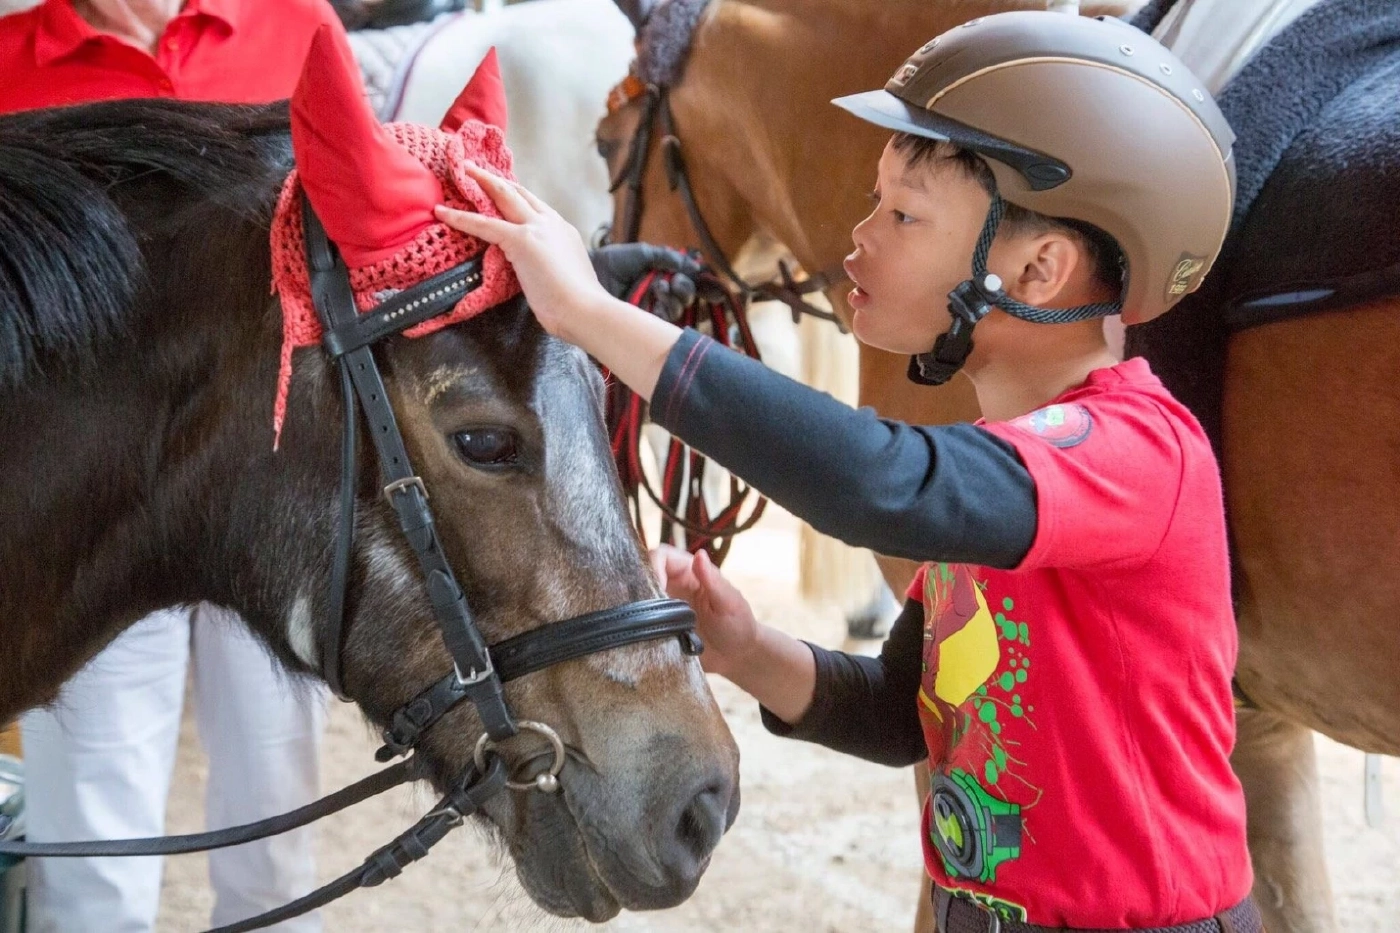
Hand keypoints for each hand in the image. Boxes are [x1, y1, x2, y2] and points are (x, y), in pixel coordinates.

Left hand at [434, 164, 605, 338]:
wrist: (585, 310)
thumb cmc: (578, 306)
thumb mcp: (565, 278)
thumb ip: (551, 268)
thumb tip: (539, 276)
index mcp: (563, 231)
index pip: (536, 206)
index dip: (517, 194)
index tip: (503, 186)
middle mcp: (551, 223)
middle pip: (519, 192)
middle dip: (496, 179)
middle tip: (476, 168)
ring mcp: (536, 229)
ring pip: (503, 196)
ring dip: (481, 181)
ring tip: (462, 170)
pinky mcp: (521, 241)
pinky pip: (484, 224)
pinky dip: (461, 217)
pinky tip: (443, 212)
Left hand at [590, 243, 701, 321]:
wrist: (589, 274)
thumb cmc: (612, 262)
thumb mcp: (642, 254)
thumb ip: (667, 257)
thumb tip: (693, 264)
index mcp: (662, 276)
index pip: (687, 282)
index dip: (701, 283)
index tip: (702, 278)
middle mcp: (660, 294)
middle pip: (686, 297)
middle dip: (686, 289)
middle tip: (676, 281)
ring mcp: (651, 309)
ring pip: (677, 310)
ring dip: (676, 298)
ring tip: (660, 286)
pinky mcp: (642, 323)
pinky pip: (663, 321)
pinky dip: (666, 308)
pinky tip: (658, 296)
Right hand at [649, 545, 756, 679]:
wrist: (737, 658)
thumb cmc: (739, 625)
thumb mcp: (729, 603)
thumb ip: (713, 581)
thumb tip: (698, 554)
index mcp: (690, 573)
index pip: (662, 556)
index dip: (653, 567)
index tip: (655, 589)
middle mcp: (672, 586)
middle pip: (643, 574)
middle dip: (639, 587)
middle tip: (642, 609)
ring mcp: (663, 608)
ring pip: (638, 598)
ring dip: (636, 608)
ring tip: (639, 623)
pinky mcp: (659, 628)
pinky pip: (640, 622)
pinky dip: (637, 625)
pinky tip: (639, 635)